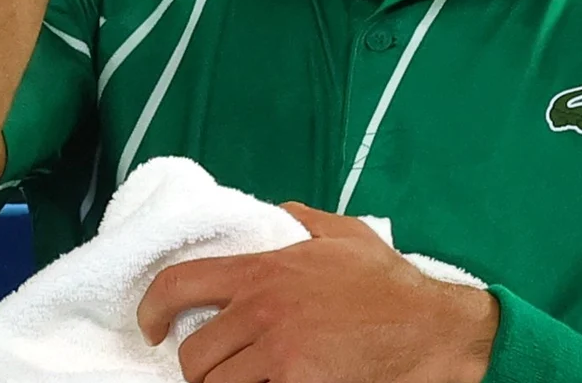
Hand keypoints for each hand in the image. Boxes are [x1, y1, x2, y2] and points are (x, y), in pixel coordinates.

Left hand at [137, 201, 499, 382]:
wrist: (430, 331)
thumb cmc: (391, 286)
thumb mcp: (346, 235)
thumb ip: (301, 221)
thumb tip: (274, 216)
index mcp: (266, 270)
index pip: (181, 283)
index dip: (151, 310)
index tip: (152, 328)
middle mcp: (263, 309)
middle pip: (193, 354)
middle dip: (201, 366)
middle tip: (222, 367)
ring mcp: (277, 352)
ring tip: (253, 380)